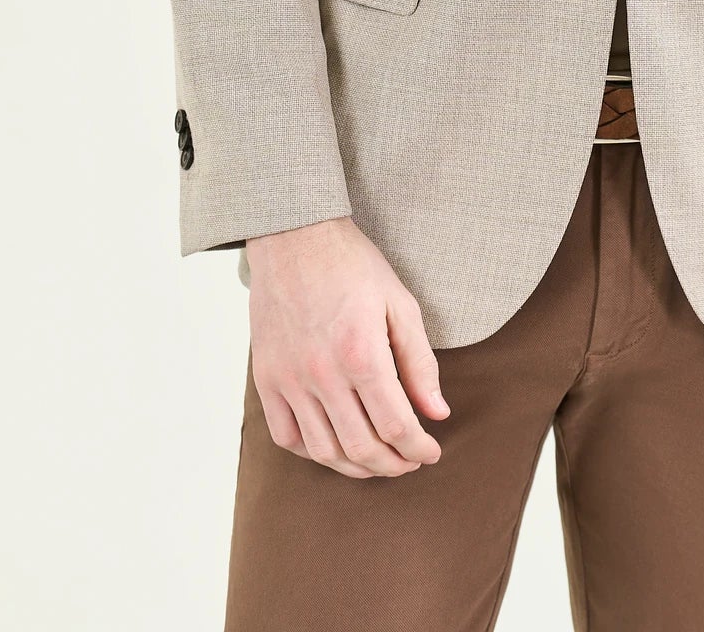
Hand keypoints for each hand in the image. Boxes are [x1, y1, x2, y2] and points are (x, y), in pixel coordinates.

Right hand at [246, 215, 451, 477]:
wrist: (294, 236)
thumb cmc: (352, 265)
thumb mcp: (400, 303)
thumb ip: (420, 362)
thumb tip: (437, 413)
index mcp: (362, 353)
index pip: (396, 426)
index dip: (418, 448)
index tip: (431, 451)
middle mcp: (323, 374)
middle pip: (362, 448)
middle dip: (393, 465)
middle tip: (409, 461)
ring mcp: (289, 379)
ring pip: (324, 451)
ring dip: (355, 467)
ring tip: (377, 461)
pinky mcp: (266, 378)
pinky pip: (286, 436)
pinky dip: (312, 452)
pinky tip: (334, 445)